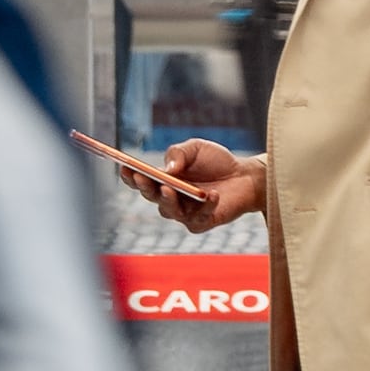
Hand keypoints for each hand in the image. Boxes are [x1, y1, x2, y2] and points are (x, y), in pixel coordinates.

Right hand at [136, 139, 263, 226]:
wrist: (244, 176)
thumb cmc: (216, 162)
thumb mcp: (196, 148)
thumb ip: (179, 153)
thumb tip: (168, 168)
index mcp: (163, 180)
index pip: (141, 180)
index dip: (130, 176)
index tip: (124, 167)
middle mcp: (170, 198)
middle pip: (151, 196)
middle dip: (145, 187)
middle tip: (141, 177)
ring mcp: (184, 212)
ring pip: (170, 211)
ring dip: (169, 200)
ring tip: (171, 189)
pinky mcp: (201, 222)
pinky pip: (198, 217)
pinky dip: (205, 205)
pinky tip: (212, 195)